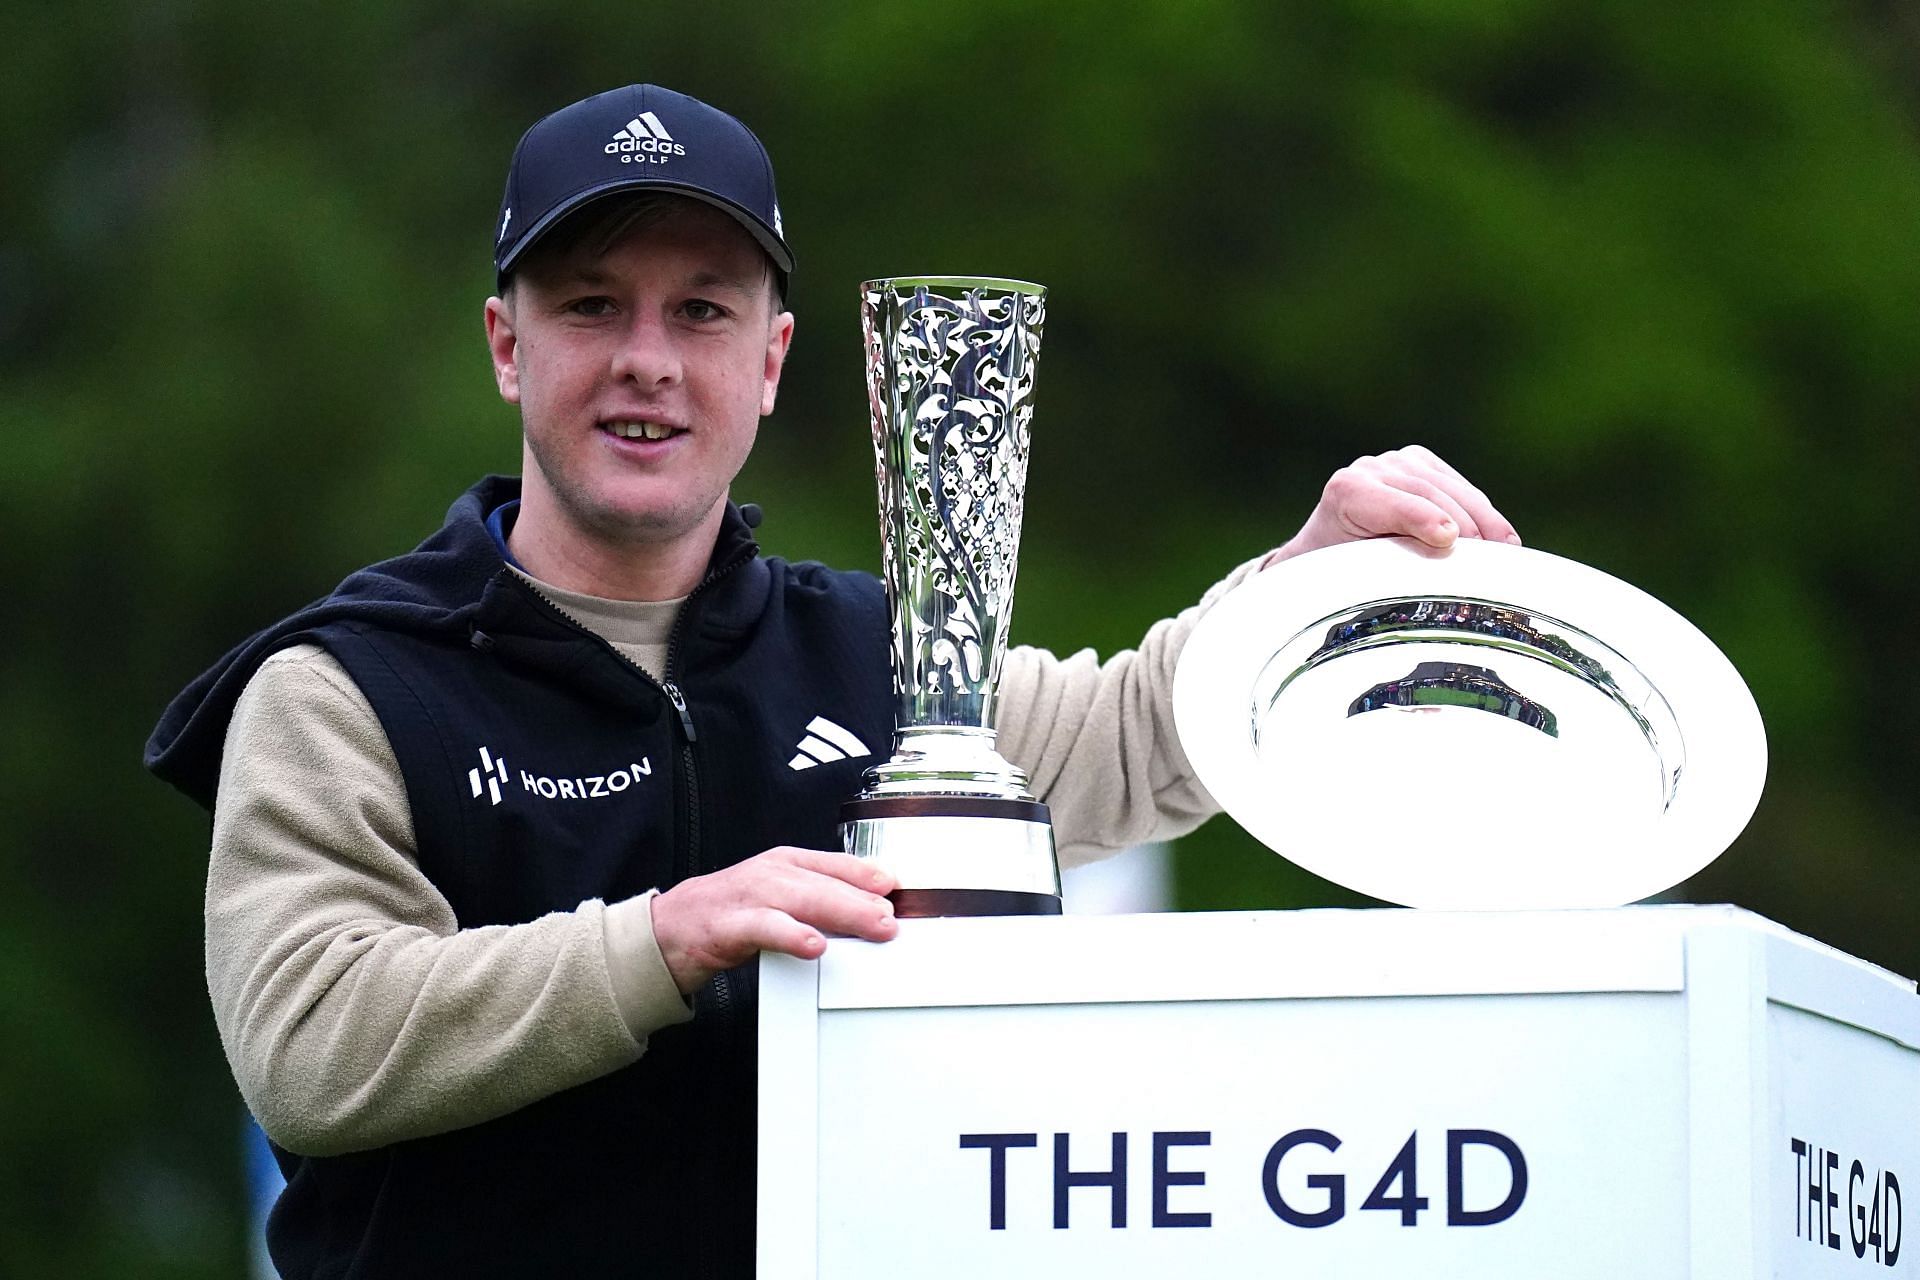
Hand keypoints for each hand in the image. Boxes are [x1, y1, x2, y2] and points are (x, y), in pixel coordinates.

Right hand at [649, 847, 898, 993]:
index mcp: (785, 863)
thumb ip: (817, 900)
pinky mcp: (728, 925)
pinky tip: (814, 945)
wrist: (668, 929)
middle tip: (892, 917)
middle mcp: (770, 874)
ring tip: (871, 925)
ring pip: (801, 899)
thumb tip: (870, 911)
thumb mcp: (777, 897)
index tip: (896, 887)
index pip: (833, 863)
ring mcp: (748, 896)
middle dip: (862, 899)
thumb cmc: (730, 913)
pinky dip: (791, 935)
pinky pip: (765, 928)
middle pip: (824, 883)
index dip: (865, 874)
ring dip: (841, 912)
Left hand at [1267, 445, 1519, 566]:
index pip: (1391, 504)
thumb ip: (1390, 564)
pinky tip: (1500, 536)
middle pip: (1427, 493)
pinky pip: (1459, 485)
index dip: (1421, 519)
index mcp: (1345, 493)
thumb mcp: (1357, 571)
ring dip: (1483, 519)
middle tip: (1493, 557)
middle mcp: (1369, 469)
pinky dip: (1482, 510)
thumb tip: (1437, 564)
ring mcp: (1396, 461)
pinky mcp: (1421, 461)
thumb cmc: (1342, 568)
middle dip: (1464, 524)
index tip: (1449, 539)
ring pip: (1449, 488)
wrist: (1330, 545)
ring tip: (1507, 550)